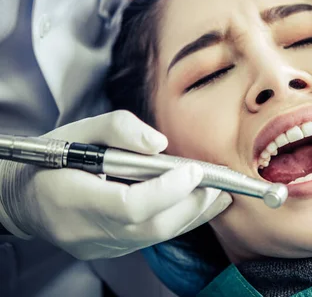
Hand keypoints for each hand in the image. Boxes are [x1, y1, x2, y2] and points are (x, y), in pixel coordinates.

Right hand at [0, 110, 231, 259]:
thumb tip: (160, 143)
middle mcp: (88, 231)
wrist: (25, 197)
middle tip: (219, 184)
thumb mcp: (80, 130)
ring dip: (193, 215)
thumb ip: (120, 128)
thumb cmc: (53, 159)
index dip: (166, 190)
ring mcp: (100, 246)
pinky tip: (199, 204)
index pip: (129, 206)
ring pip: (156, 237)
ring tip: (219, 194)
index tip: (194, 170)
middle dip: (191, 204)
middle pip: (151, 227)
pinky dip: (179, 220)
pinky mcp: (110, 249)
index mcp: (74, 198)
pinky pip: (152, 239)